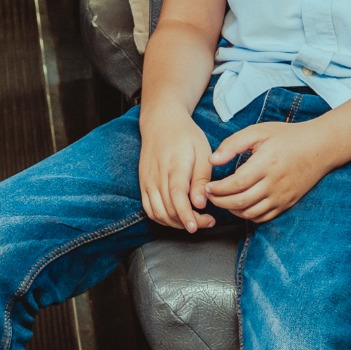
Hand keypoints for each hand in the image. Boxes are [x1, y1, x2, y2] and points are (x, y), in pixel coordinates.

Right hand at [138, 104, 217, 231]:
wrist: (160, 121)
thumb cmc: (185, 136)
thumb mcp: (202, 151)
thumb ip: (201, 178)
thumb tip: (200, 204)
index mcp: (174, 164)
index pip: (177, 195)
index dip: (185, 214)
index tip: (195, 228)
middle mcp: (157, 175)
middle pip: (169, 208)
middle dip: (188, 222)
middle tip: (207, 221)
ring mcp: (147, 180)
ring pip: (158, 213)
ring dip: (176, 223)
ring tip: (194, 220)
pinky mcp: (143, 184)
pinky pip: (150, 210)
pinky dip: (163, 219)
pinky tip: (177, 217)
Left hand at [206, 117, 336, 222]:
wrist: (319, 148)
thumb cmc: (286, 136)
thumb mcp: (258, 132)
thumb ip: (233, 144)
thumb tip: (212, 160)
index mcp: (265, 164)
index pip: (236, 184)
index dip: (218, 189)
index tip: (207, 186)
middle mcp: (274, 184)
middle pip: (240, 202)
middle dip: (220, 202)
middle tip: (208, 196)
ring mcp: (281, 197)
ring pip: (251, 213)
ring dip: (232, 210)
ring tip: (222, 200)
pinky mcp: (287, 204)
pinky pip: (263, 217)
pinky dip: (248, 215)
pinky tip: (240, 205)